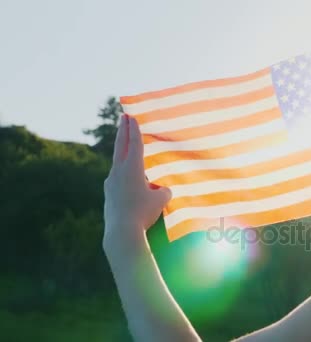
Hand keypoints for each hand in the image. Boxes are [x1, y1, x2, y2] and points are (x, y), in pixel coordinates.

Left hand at [103, 115, 171, 249]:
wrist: (121, 232)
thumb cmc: (143, 213)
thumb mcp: (160, 200)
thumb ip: (163, 190)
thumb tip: (160, 190)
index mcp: (132, 168)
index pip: (134, 144)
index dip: (135, 130)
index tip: (132, 116)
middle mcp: (118, 172)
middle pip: (120, 146)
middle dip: (123, 130)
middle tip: (123, 117)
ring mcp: (111, 183)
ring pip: (118, 163)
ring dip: (124, 153)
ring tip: (128, 147)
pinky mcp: (109, 194)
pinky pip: (118, 179)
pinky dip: (124, 173)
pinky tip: (131, 181)